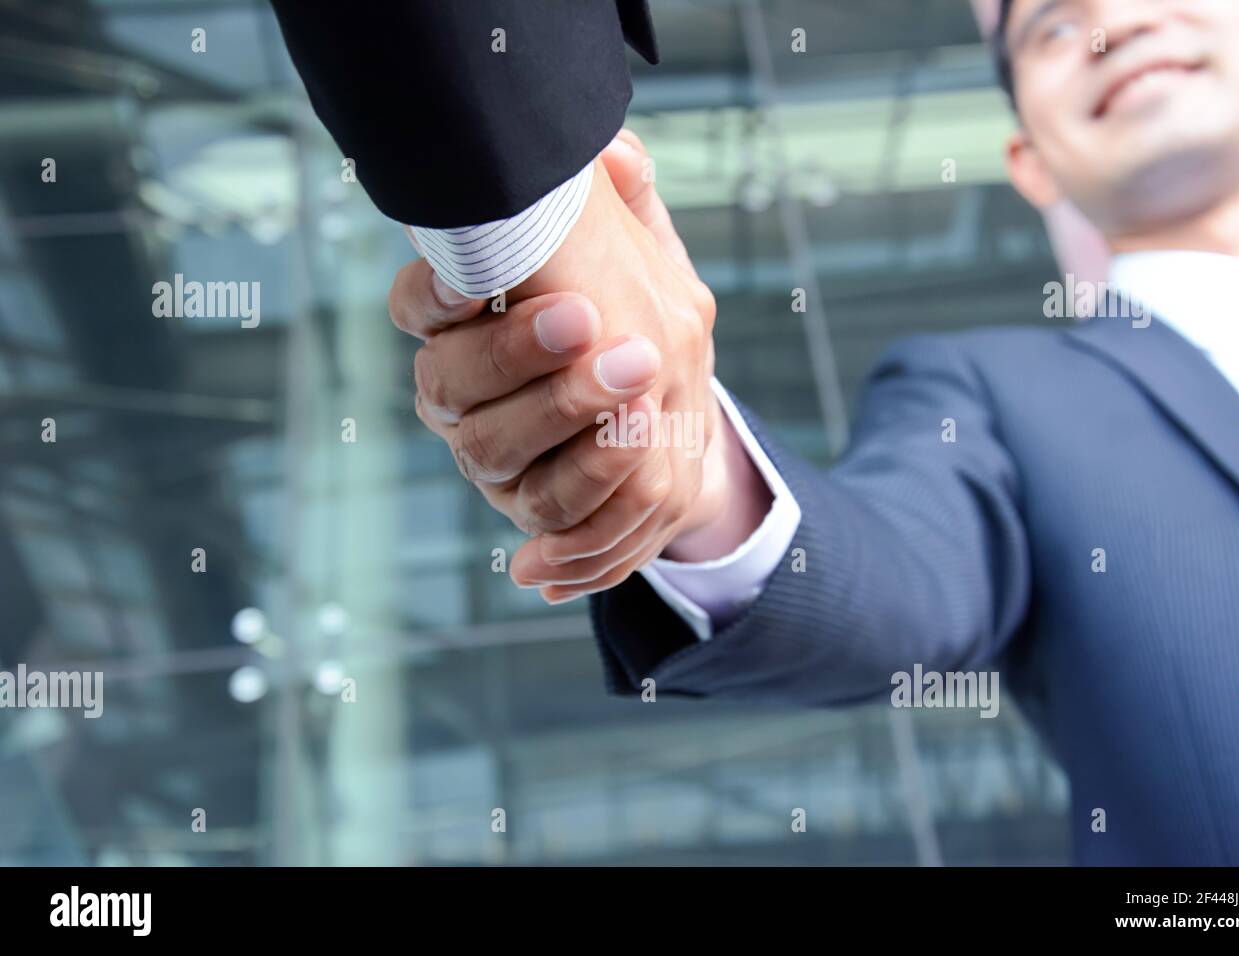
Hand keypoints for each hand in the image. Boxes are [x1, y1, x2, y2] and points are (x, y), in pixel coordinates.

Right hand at [389, 132, 763, 601]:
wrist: (666, 399)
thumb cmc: (636, 305)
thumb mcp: (640, 250)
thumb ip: (622, 207)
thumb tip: (617, 157)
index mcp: (464, 321)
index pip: (421, 304)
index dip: (437, 294)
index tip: (475, 275)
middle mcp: (461, 393)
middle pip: (454, 387)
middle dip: (522, 358)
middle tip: (594, 323)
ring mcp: (492, 456)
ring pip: (495, 458)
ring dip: (564, 432)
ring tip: (637, 400)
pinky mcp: (535, 511)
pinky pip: (545, 531)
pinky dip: (560, 543)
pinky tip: (559, 556)